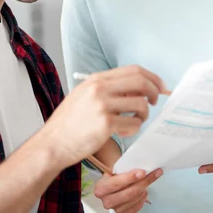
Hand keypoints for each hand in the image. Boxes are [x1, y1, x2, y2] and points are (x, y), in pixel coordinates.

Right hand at [41, 65, 165, 167]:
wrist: (52, 143)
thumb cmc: (69, 123)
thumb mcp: (85, 96)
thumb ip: (108, 89)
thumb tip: (138, 89)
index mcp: (96, 79)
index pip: (133, 70)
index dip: (152, 77)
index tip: (160, 87)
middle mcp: (99, 88)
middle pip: (141, 82)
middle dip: (154, 92)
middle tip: (154, 103)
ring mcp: (102, 105)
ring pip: (140, 104)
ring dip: (143, 115)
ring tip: (133, 122)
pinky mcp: (106, 124)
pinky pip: (133, 124)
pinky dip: (133, 129)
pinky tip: (121, 133)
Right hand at [93, 169, 162, 212]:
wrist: (113, 183)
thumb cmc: (114, 174)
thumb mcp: (115, 168)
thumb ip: (124, 168)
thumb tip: (141, 166)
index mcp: (101, 188)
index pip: (117, 184)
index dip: (130, 178)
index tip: (142, 172)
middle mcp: (107, 201)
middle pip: (129, 193)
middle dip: (143, 182)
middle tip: (154, 173)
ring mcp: (116, 209)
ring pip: (136, 199)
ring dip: (144, 188)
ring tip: (147, 179)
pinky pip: (138, 206)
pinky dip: (143, 197)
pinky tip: (144, 190)